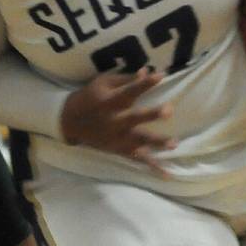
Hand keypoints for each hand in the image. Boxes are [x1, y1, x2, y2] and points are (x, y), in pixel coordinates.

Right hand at [60, 68, 176, 174]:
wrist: (70, 121)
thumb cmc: (90, 97)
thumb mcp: (103, 83)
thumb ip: (126, 79)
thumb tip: (146, 71)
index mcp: (109, 101)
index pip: (129, 91)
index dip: (144, 83)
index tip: (161, 75)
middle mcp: (113, 121)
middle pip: (134, 118)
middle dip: (151, 115)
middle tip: (169, 110)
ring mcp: (116, 138)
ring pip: (138, 141)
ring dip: (156, 143)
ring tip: (174, 143)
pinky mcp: (119, 150)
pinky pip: (137, 159)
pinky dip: (152, 166)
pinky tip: (167, 173)